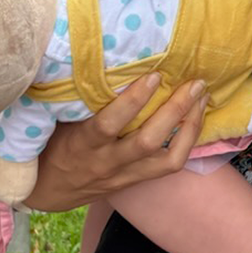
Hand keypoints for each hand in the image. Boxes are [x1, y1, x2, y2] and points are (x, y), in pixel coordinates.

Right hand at [24, 74, 207, 211]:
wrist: (48, 191)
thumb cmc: (56, 144)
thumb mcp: (61, 121)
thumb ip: (84, 100)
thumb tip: (112, 61)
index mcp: (83, 144)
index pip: (108, 124)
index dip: (133, 100)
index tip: (154, 75)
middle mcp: (107, 162)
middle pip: (147, 141)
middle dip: (175, 110)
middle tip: (194, 83)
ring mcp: (126, 174)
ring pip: (168, 158)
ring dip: (191, 126)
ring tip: (203, 97)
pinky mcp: (139, 180)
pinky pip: (171, 164)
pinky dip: (190, 139)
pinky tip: (197, 117)